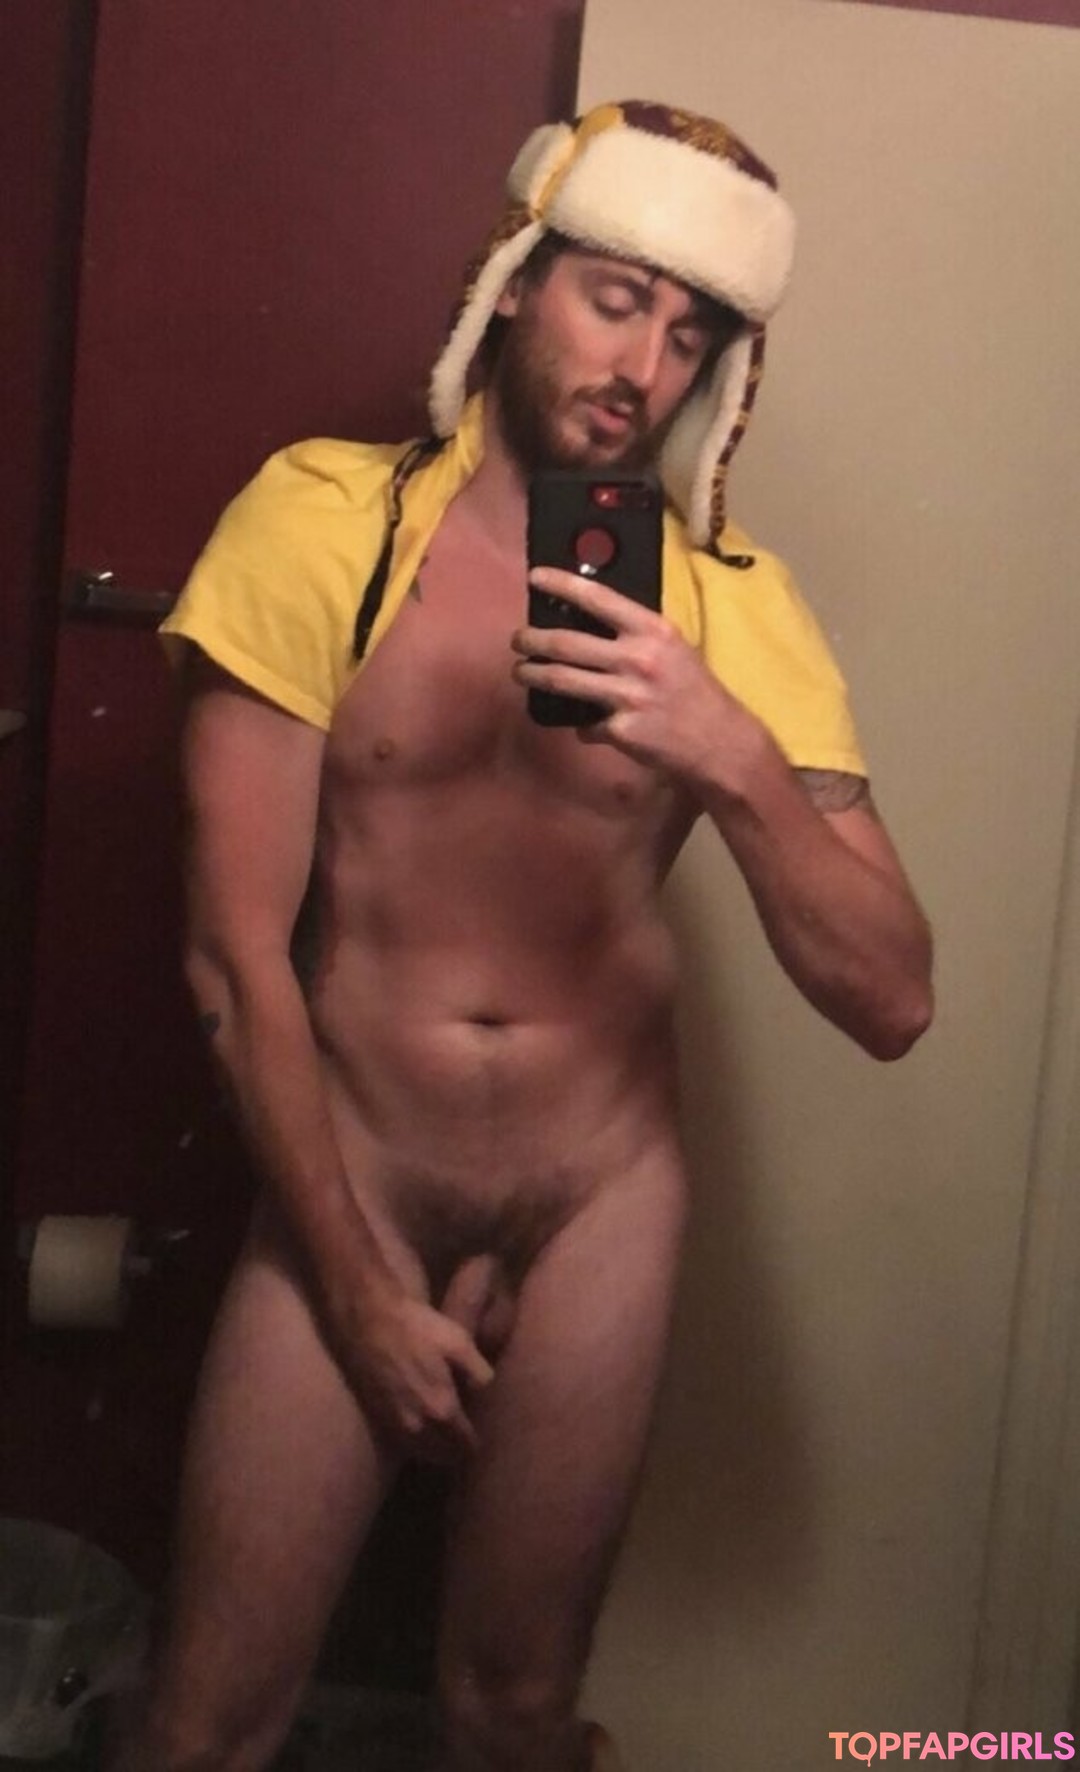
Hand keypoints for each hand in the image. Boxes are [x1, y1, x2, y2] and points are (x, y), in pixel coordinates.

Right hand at [321, 1266, 495, 1464]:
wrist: (368, 1322)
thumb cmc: (417, 1328)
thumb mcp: (459, 1342)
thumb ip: (480, 1373)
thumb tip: (488, 1395)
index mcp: (442, 1410)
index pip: (466, 1445)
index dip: (478, 1445)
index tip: (488, 1440)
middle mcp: (418, 1426)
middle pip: (444, 1455)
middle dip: (458, 1452)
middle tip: (469, 1442)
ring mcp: (395, 1424)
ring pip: (422, 1453)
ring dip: (437, 1451)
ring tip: (448, 1440)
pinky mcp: (378, 1417)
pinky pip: (403, 1443)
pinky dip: (417, 1443)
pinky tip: (423, 1429)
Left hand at [513, 567, 764, 791]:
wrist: (720, 742)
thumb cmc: (695, 691)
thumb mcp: (674, 650)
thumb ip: (636, 636)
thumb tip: (591, 626)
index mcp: (653, 630)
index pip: (598, 598)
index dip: (561, 584)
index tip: (535, 577)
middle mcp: (637, 658)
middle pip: (566, 643)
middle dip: (532, 639)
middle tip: (517, 639)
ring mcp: (627, 696)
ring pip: (562, 680)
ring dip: (533, 675)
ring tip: (521, 672)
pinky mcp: (620, 730)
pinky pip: (586, 724)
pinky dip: (582, 726)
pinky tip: (583, 726)